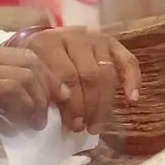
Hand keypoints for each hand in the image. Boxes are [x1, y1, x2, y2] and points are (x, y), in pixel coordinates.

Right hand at [0, 42, 53, 157]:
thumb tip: (21, 103)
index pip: (22, 54)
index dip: (46, 76)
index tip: (56, 99)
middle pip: (28, 61)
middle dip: (48, 87)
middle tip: (52, 113)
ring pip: (22, 74)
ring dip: (37, 102)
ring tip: (37, 123)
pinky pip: (7, 89)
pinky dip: (23, 107)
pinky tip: (24, 124)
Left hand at [25, 27, 142, 134]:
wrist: (45, 42)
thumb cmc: (38, 66)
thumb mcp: (32, 75)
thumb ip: (41, 91)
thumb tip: (54, 116)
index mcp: (49, 43)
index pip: (66, 75)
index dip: (71, 103)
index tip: (72, 125)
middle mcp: (74, 37)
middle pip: (89, 75)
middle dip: (88, 106)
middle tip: (84, 128)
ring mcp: (95, 38)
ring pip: (107, 72)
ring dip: (104, 103)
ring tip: (97, 125)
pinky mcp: (112, 43)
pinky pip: (128, 61)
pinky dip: (132, 79)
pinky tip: (132, 99)